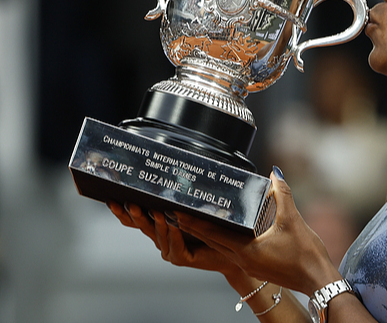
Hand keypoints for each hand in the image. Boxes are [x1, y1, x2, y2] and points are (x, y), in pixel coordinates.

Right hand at [107, 201, 240, 276]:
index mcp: (159, 225)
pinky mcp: (181, 257)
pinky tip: (175, 224)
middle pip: (141, 225)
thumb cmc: (212, 225)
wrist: (231, 248)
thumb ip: (178, 198)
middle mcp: (161, 238)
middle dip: (134, 214)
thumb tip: (168, 173)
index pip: (135, 218)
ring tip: (153, 210)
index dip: (122, 210)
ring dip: (155, 222)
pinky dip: (174, 234)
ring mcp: (169, 249)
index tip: (111, 198)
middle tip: (128, 202)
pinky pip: (175, 245)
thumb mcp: (191, 207)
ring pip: (158, 234)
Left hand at [171, 167, 341, 295]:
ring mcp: (249, 264)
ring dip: (208, 234)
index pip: (213, 234)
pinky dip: (223, 239)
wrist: (318, 279)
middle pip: (212, 241)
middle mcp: (243, 260)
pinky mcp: (257, 266)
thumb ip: (282, 195)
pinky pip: (233, 251)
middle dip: (194, 227)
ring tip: (195, 219)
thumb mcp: (293, 220)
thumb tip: (275, 174)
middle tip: (178, 212)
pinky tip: (225, 231)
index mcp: (246, 251)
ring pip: (221, 246)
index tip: (179, 211)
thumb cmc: (306, 255)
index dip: (195, 222)